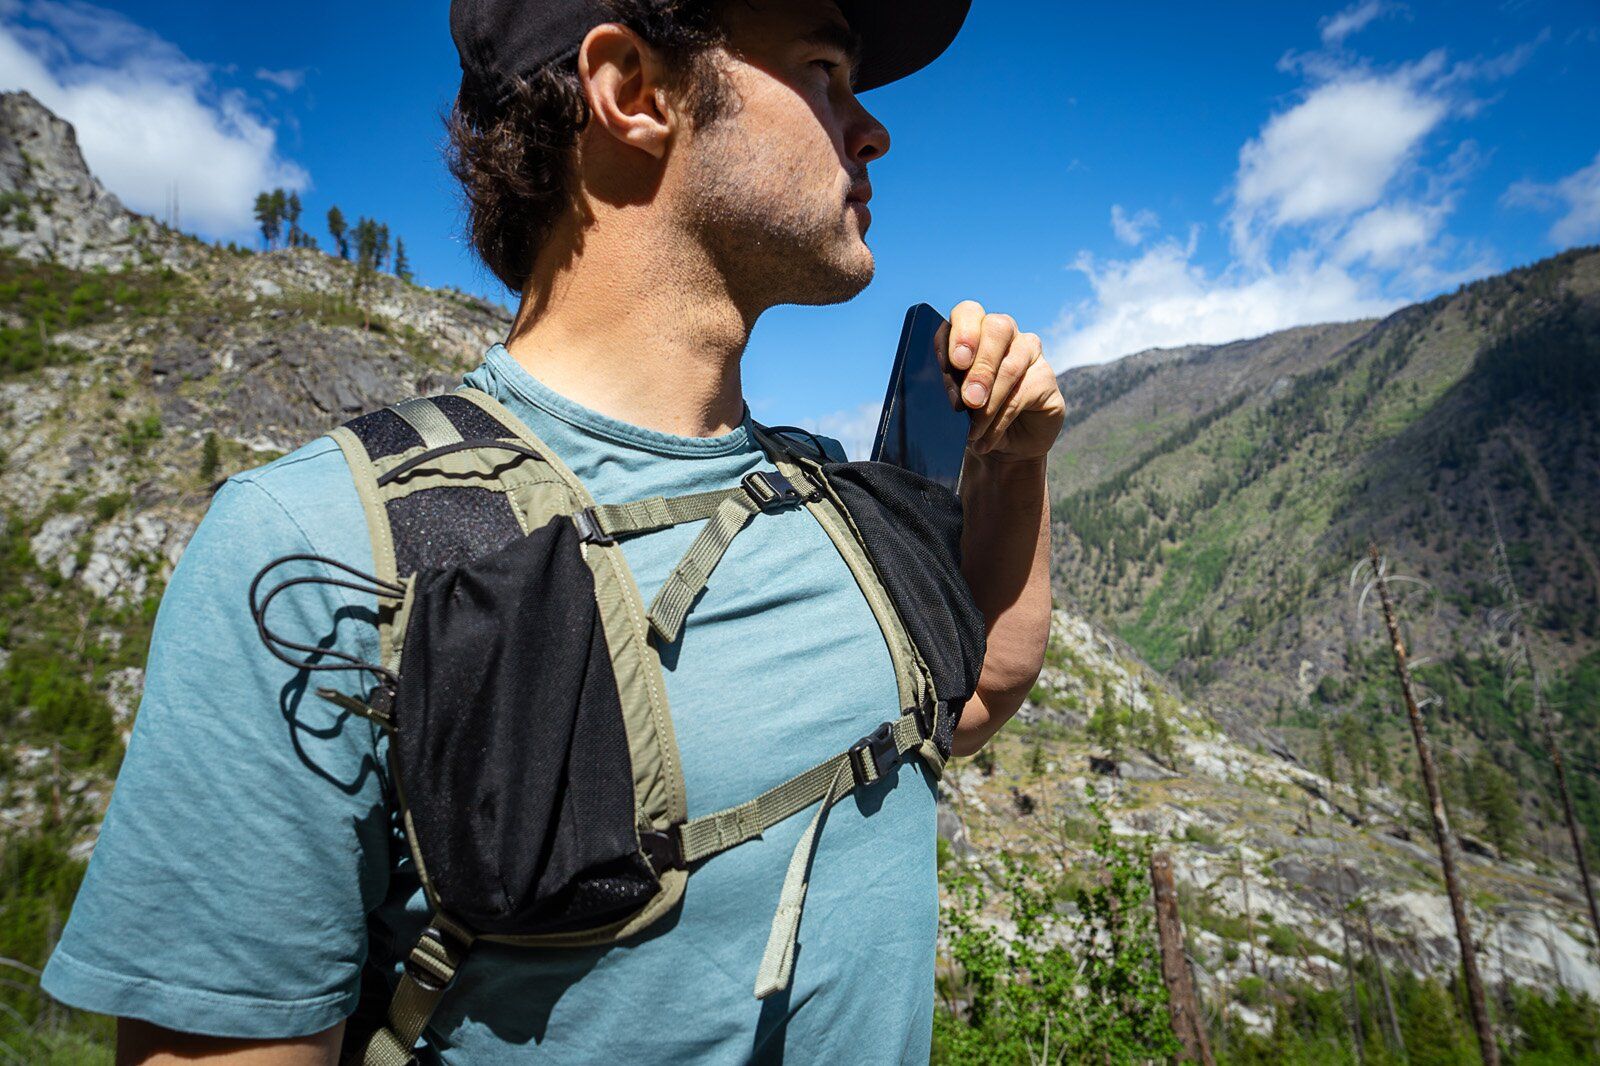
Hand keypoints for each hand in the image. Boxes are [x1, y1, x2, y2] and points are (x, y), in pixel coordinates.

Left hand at [938, 301, 1065, 460]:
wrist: (1000, 446)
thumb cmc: (969, 416)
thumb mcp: (951, 401)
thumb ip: (947, 387)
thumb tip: (947, 390)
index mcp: (973, 329)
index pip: (968, 313)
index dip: (961, 333)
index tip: (956, 363)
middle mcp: (1004, 333)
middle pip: (997, 329)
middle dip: (980, 366)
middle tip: (969, 399)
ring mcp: (1028, 352)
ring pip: (1011, 365)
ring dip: (989, 402)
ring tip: (972, 431)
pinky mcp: (1046, 378)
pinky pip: (1024, 393)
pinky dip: (1000, 420)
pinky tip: (986, 439)